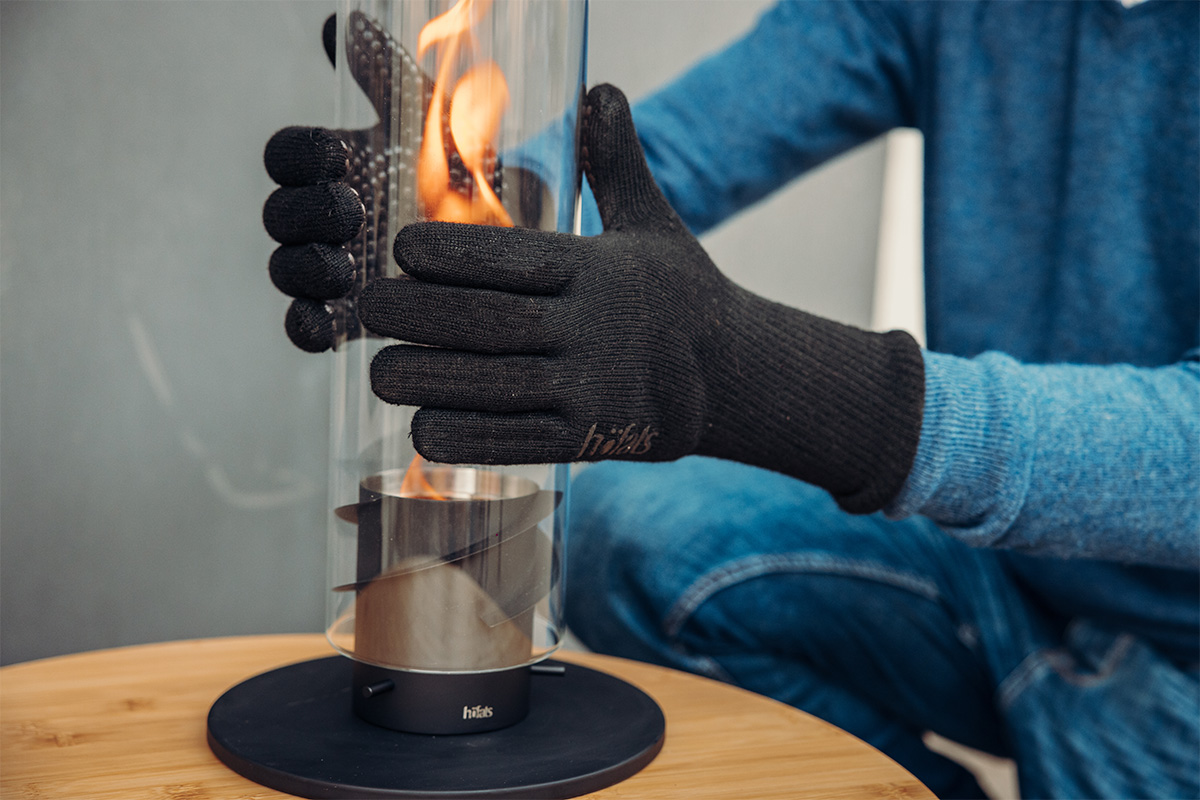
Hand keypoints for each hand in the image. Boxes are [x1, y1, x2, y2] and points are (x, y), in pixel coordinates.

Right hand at [261, 14, 545, 351]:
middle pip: (279, 214)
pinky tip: (324, 326)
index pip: (287, 155)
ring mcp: (334, 268)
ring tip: (345, 268)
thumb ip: (388, 72)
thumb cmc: (465, 165)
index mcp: (335, 164)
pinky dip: (306, 327)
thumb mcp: (434, 115)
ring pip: (287, 270)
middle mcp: (324, 216)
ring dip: (304, 268)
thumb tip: (344, 22)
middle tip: (351, 211)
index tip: (337, 156)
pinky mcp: (352, 316)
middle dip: (305, 213)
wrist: (512, 231)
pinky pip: (309, 327)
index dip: (299, 156)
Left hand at [359, 84, 925, 513]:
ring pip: (495, 386)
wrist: (734, 378)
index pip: (514, 257)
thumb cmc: (678, 294)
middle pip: (490, 322)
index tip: (399, 248)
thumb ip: (617, 162)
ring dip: (429, 382)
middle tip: (366, 310)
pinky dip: (467, 439)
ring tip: (379, 374)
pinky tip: (422, 429)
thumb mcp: (654, 222)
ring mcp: (597, 390)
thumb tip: (601, 88)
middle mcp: (598, 329)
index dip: (450, 253)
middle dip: (418, 318)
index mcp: (603, 271)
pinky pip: (519, 441)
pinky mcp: (595, 439)